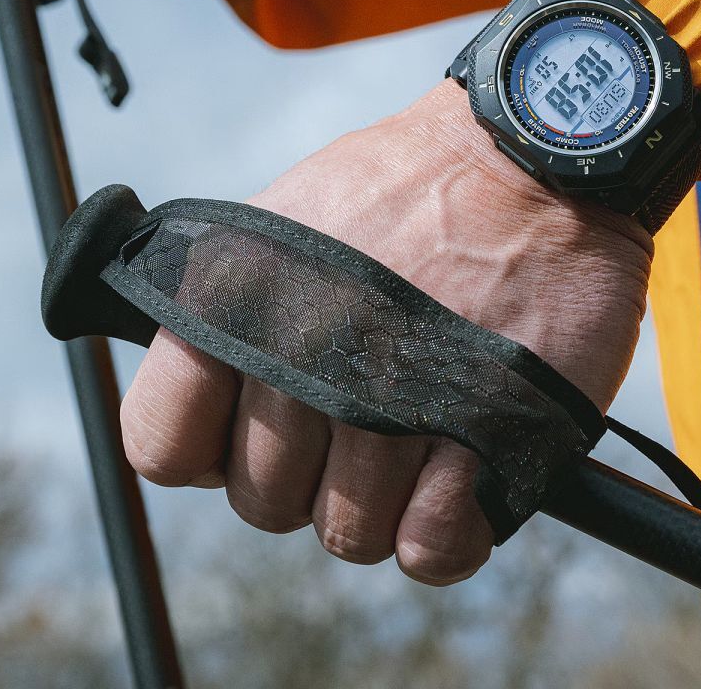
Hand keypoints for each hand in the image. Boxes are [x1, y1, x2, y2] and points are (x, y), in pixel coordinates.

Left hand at [119, 80, 652, 583]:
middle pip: (263, 501)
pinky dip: (445, 529)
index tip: (258, 421)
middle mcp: (304, 352)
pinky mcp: (488, 435)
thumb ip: (235, 305)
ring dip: (386, 500)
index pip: (163, 444)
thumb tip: (211, 394)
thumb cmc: (418, 182)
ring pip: (350, 532)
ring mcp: (396, 401)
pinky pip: (431, 548)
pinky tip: (462, 472)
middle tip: (363, 415)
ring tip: (422, 431)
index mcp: (240, 296)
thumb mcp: (295, 207)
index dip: (211, 448)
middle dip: (311, 474)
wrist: (537, 152)